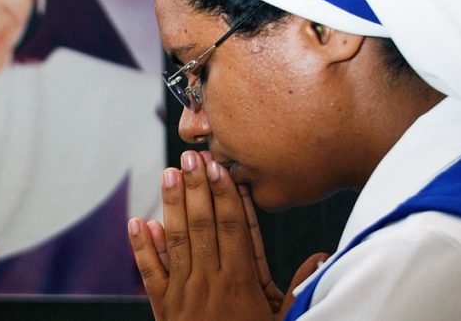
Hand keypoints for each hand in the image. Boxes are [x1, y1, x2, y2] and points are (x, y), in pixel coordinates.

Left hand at [128, 150, 327, 320]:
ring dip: (172, 205)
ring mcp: (183, 294)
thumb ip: (301, 288)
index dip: (226, 195)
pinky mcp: (164, 308)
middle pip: (203, 225)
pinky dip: (142, 247)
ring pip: (176, 240)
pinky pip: (151, 273)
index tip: (221, 168)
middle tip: (193, 156)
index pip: (234, 228)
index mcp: (240, 284)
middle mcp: (209, 282)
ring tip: (169, 174)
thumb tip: (322, 257)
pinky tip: (138, 222)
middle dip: (197, 187)